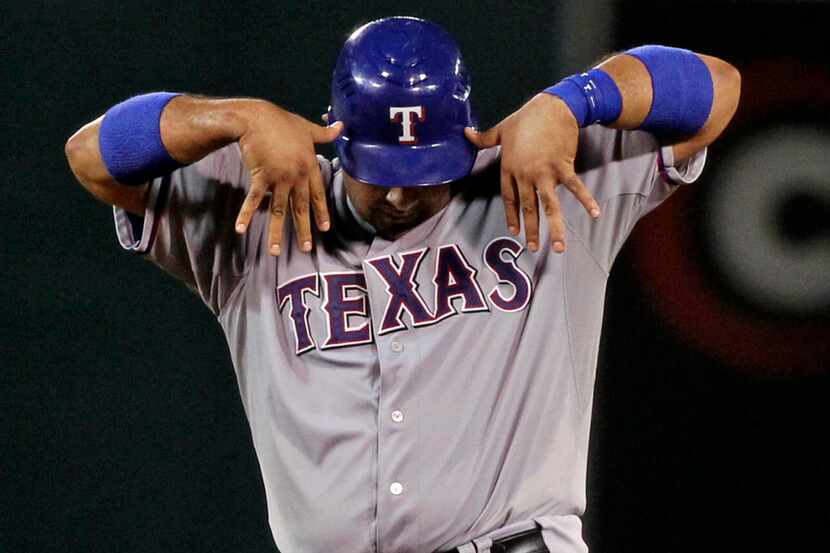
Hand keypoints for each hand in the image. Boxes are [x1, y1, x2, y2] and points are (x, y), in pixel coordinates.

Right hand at [233, 101, 342, 254]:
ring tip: (275, 252)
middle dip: (303, 229)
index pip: (318, 194)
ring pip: (279, 210)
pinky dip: (246, 214)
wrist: (256, 118)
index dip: (321, 212)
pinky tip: (241, 229)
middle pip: (301, 207)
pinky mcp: (260, 177)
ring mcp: (279, 178)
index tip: (325, 229)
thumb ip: (325, 133)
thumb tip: (342, 125)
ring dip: (276, 232)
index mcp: (308, 166)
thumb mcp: (307, 127)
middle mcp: (296, 176)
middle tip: (306, 248)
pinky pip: (254, 200)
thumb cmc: (281, 121)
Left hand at [465, 93, 599, 252]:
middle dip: (531, 229)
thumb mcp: (501, 128)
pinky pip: (576, 188)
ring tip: (560, 247)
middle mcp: (525, 175)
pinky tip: (595, 214)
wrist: (552, 107)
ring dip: (555, 227)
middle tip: (533, 247)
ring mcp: (545, 173)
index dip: (512, 215)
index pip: (509, 198)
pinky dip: (587, 200)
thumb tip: (465, 134)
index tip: (515, 231)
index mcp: (509, 168)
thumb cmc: (526, 118)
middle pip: (528, 207)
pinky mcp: (563, 167)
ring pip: (549, 206)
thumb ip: (484, 138)